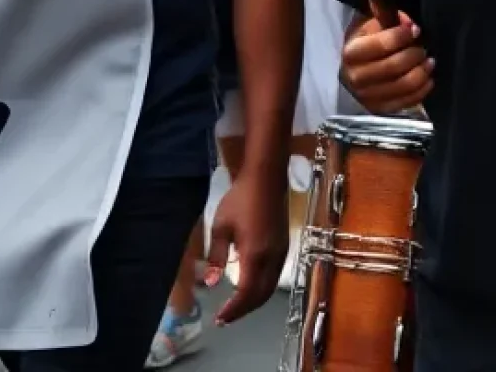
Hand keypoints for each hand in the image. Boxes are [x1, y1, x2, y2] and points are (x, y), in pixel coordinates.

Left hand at [204, 167, 287, 324]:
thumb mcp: (221, 226)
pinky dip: (262, 289)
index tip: (219, 319)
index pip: (245, 293)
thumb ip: (217, 256)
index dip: (233, 309)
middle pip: (260, 295)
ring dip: (254, 301)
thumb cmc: (240, 199)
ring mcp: (281, 252)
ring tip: (237, 307)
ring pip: (270, 287)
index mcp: (255, 255)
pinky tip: (250, 285)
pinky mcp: (284, 246)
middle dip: (244, 310)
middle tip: (226, 318)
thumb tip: (211, 284)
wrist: (266, 177)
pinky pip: (274, 276)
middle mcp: (272, 258)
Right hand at [341, 12, 433, 112]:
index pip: (381, 45)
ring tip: (429, 61)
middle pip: (393, 66)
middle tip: (423, 48)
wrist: (352, 69)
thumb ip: (388, 18)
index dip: (402, 36)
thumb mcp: (370, 24)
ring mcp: (367, 96)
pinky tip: (427, 78)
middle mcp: (356, 77)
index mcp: (351, 52)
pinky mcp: (379, 109)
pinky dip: (422, 89)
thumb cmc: (364, 42)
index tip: (416, 30)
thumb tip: (410, 25)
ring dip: (422, 72)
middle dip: (414, 55)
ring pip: (403, 86)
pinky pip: (407, 102)